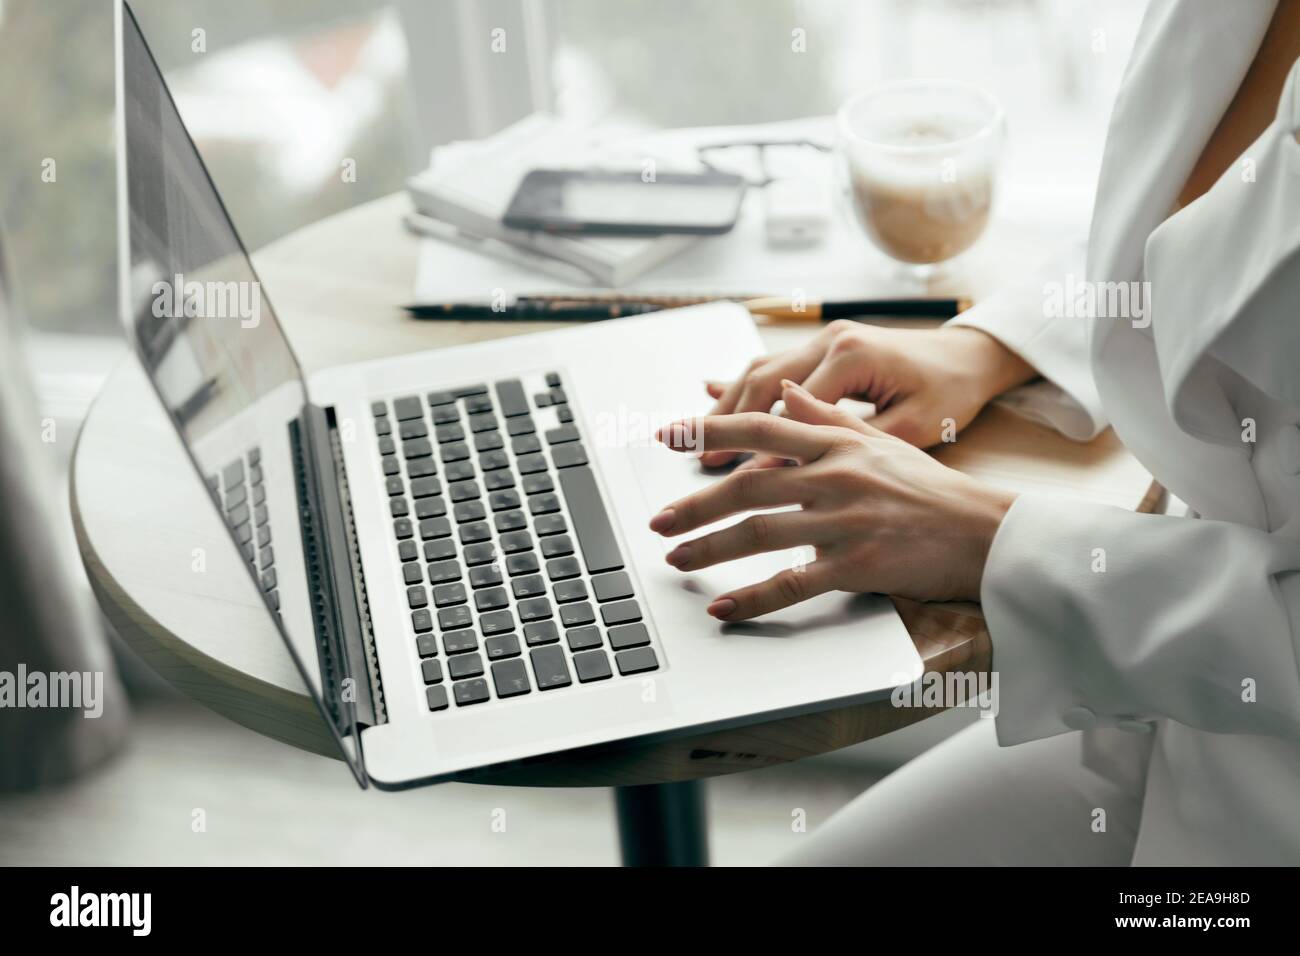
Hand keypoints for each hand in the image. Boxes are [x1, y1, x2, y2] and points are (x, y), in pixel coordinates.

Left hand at [651, 380, 1016, 618]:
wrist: (985, 530)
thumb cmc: (931, 488)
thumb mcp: (879, 440)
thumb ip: (825, 416)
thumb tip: (784, 392)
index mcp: (837, 442)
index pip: (759, 426)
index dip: (708, 430)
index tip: (666, 435)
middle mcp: (836, 476)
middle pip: (747, 483)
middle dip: (695, 503)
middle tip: (657, 519)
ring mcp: (845, 521)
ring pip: (758, 532)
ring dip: (709, 547)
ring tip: (676, 557)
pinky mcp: (857, 564)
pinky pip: (792, 583)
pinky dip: (752, 598)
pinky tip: (723, 607)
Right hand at [701, 321, 1033, 466]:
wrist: (971, 355)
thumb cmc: (950, 393)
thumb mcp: (911, 427)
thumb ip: (850, 444)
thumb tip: (793, 472)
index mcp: (852, 356)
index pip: (789, 408)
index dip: (760, 448)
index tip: (737, 482)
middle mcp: (831, 340)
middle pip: (760, 383)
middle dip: (725, 424)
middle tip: (697, 459)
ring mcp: (824, 339)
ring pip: (758, 371)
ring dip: (727, 407)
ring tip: (696, 439)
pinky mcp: (824, 346)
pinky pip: (772, 365)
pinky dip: (742, 386)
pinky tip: (710, 395)